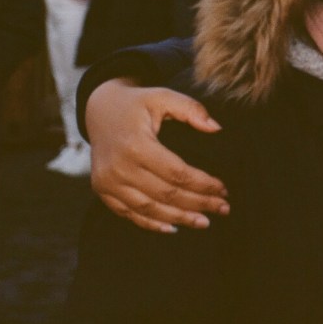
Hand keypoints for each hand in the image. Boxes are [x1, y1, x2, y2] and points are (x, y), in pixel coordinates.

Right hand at [87, 80, 226, 231]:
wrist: (99, 110)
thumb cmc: (137, 104)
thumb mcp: (163, 96)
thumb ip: (191, 109)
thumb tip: (216, 128)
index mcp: (135, 145)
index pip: (176, 173)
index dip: (203, 184)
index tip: (223, 189)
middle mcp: (119, 167)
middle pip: (165, 194)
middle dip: (198, 204)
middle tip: (223, 208)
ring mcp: (107, 182)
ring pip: (148, 209)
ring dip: (179, 218)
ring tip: (204, 221)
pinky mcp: (102, 190)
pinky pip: (129, 213)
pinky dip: (152, 223)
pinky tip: (174, 227)